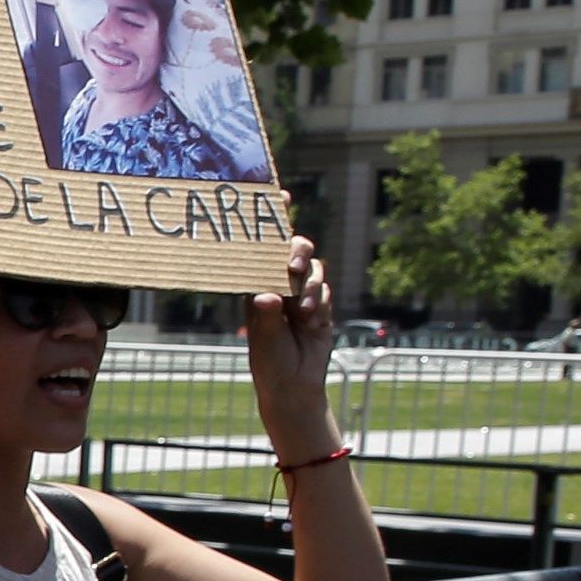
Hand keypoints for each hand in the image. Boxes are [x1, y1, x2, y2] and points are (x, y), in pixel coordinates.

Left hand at [245, 236, 338, 453]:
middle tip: (293, 268)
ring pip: (313, 270)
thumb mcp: (264, 340)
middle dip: (296, 253)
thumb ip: (267, 317)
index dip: (273, 222)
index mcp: (255, 285)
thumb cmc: (268, 362)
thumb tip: (266, 295)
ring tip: (304, 313)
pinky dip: (320, 303)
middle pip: (293, 250)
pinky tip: (312, 321)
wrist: (293, 384)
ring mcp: (300, 293)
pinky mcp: (320, 304)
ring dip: (310, 287)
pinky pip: (325, 291)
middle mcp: (276, 284)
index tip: (282, 196)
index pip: (261, 249)